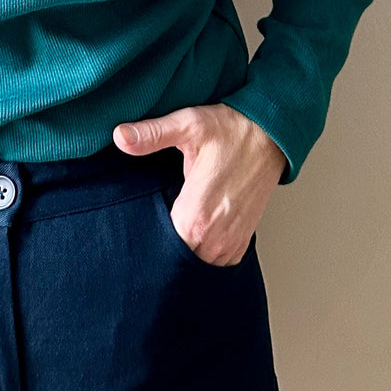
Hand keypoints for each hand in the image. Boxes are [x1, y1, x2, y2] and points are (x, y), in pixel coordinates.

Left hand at [113, 104, 286, 265]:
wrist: (271, 135)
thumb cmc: (230, 130)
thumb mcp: (188, 125)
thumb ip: (152, 134)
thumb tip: (119, 135)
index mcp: (196, 217)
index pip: (160, 249)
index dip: (144, 238)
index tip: (133, 226)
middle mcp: (215, 239)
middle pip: (175, 262)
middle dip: (159, 248)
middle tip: (145, 228)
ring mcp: (230, 244)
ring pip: (196, 265)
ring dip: (182, 252)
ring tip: (167, 230)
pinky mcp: (241, 242)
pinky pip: (215, 262)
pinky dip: (202, 253)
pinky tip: (191, 235)